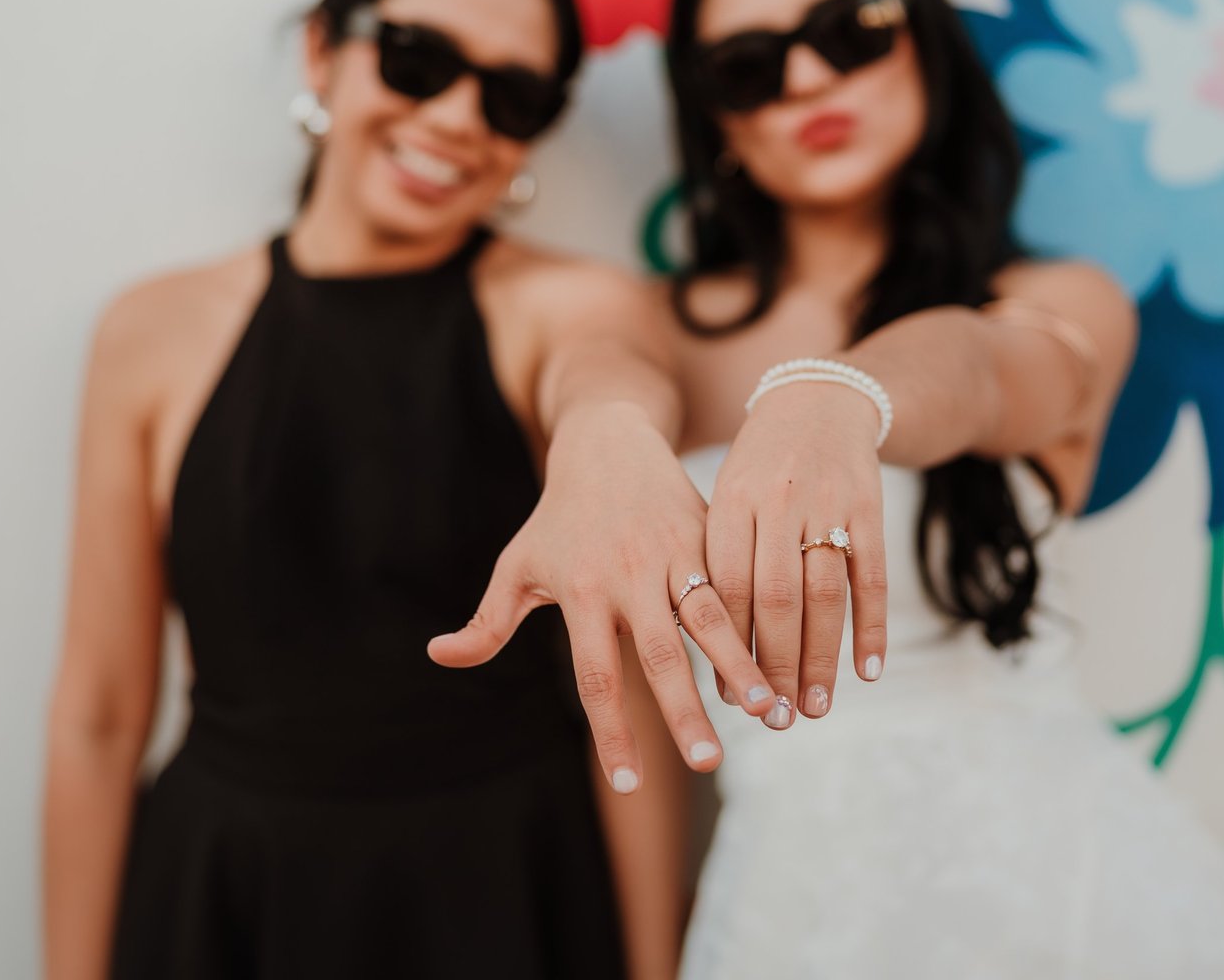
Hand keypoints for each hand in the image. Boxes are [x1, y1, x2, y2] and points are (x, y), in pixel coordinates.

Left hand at [427, 402, 777, 789]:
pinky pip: (735, 588)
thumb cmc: (557, 518)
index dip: (613, 731)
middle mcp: (629, 577)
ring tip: (769, 712)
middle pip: (659, 657)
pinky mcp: (707, 537)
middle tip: (708, 765)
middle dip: (684, 713)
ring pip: (710, 619)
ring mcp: (673, 556)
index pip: (596, 676)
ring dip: (740, 668)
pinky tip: (784, 664)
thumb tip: (438, 657)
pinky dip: (757, 627)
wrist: (607, 443)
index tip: (627, 781)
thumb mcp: (517, 566)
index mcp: (582, 593)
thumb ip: (488, 622)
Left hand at [707, 380, 888, 726]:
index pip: (728, 588)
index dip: (728, 647)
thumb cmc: (760, 466)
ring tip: (815, 709)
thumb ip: (720, 561)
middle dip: (774, 666)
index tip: (729, 699)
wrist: (820, 399)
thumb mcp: (726, 498)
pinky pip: (872, 576)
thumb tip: (712, 648)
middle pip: (776, 599)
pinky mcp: (870, 508)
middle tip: (776, 720)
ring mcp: (828, 504)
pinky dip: (872, 626)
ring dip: (821, 659)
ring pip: (825, 595)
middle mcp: (778, 503)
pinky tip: (868, 670)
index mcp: (731, 502)